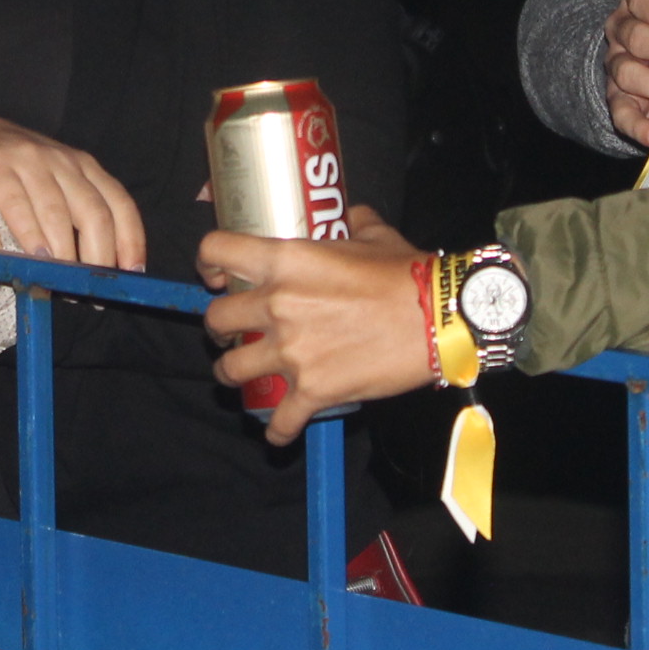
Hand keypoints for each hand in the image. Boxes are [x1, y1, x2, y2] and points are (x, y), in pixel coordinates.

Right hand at [0, 107, 144, 271]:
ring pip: (58, 212)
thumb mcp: (60, 180)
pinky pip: (17, 204)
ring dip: (64, 253)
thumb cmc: (22, 168)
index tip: (132, 274)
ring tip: (62, 282)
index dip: (131, 241)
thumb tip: (101, 270)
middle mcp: (64, 160)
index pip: (120, 204)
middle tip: (90, 291)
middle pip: (94, 213)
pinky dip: (29, 233)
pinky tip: (35, 256)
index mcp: (86, 166)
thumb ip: (80, 213)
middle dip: (97, 257)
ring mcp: (31, 159)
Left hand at [199, 204, 432, 443]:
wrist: (440, 319)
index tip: (215, 277)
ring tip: (245, 376)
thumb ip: (353, 222)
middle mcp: (277, 305)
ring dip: (234, 374)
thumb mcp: (375, 234)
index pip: (216, 251)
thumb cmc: (408, 273)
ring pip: (231, 370)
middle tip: (233, 331)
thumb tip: (352, 216)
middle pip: (215, 319)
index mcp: (285, 261)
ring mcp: (291, 351)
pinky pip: (278, 421)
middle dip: (219, 328)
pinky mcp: (313, 390)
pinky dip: (277, 431)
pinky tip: (279, 432)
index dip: (208, 263)